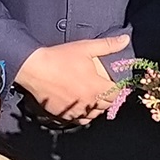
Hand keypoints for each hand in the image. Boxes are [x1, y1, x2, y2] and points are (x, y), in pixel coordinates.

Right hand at [15, 36, 130, 123]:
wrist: (34, 69)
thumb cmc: (60, 57)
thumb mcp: (85, 48)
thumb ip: (108, 45)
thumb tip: (125, 40)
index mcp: (96, 87)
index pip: (116, 95)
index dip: (117, 89)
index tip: (114, 83)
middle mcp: (88, 102)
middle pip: (106, 106)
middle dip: (108, 98)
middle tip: (103, 89)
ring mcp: (75, 110)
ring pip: (93, 115)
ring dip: (96, 107)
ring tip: (93, 97)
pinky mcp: (63, 115)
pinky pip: (79, 119)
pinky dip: (82, 114)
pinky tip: (81, 105)